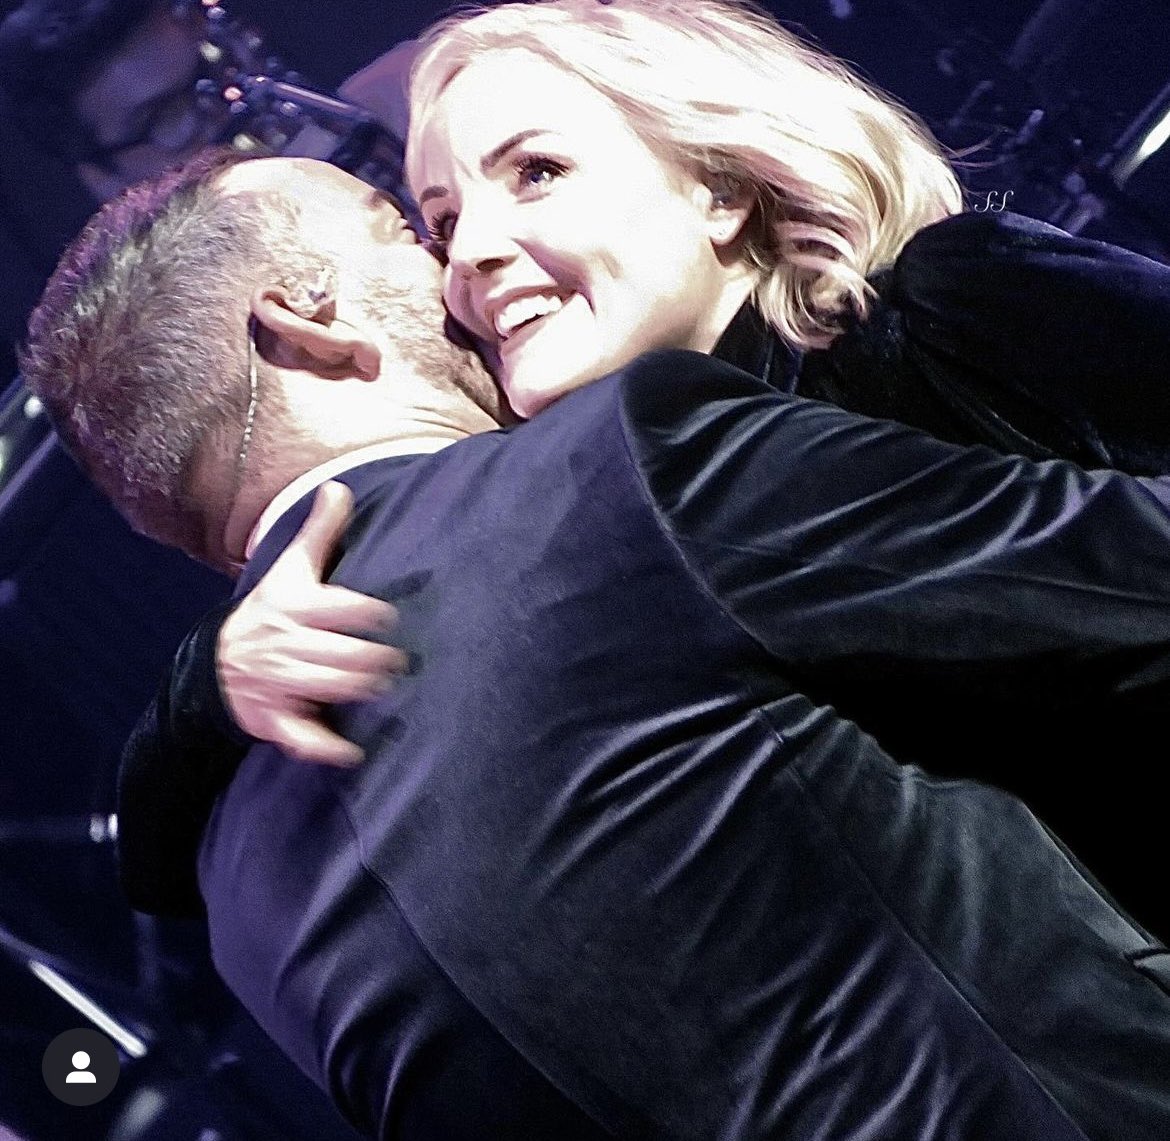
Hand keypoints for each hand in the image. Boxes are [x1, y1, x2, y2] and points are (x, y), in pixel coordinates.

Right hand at [217, 481, 405, 765]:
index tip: (390, 617)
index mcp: (293, 608)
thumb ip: (320, 533)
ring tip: (386, 687)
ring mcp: (276, 683)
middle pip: (334, 652)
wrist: (218, 660)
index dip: (365, 613)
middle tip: (401, 661)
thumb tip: (338, 487)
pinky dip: (323, 746)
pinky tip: (352, 751)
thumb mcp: (290, 570)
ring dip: (355, 689)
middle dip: (370, 658)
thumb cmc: (271, 610)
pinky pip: (298, 735)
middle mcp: (284, 645)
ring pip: (321, 687)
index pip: (335, 609)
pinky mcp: (272, 718)